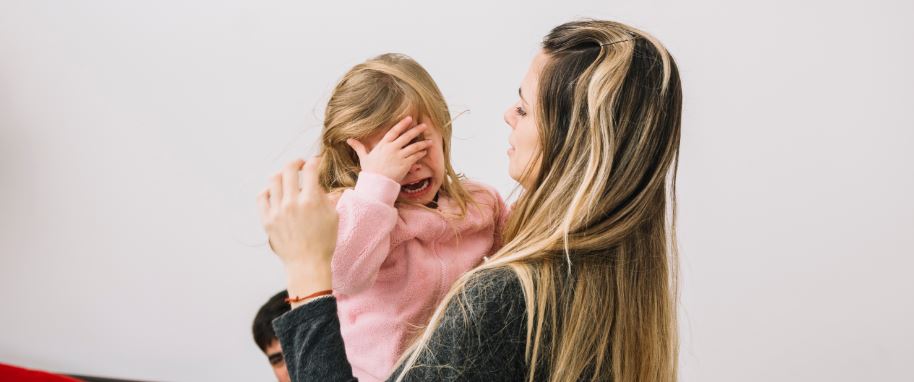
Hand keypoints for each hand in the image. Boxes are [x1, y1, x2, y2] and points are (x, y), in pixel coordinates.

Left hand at [257, 156, 336, 303]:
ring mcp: (277, 211)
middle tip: (300, 165)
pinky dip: (268, 190)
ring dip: (282, 175)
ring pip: (274, 180)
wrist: (307, 264)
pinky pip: (262, 197)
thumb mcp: (333, 216)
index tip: (315, 161)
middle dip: (296, 162)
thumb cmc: (324, 242)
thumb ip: (326, 197)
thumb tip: (318, 184)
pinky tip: (274, 192)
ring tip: (287, 178)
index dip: (314, 161)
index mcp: (311, 201)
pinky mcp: (267, 220)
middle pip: (289, 170)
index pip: (310, 170)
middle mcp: (292, 203)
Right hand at [346, 116, 433, 181]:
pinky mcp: (405, 164)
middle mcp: (392, 148)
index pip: (394, 131)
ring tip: (430, 140)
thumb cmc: (370, 171)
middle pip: (406, 136)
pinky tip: (425, 151)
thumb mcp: (363, 158)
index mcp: (383, 145)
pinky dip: (421, 153)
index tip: (409, 118)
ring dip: (423, 143)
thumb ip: (359, 147)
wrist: (376, 184)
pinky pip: (415, 157)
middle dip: (416, 130)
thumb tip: (348, 140)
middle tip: (424, 126)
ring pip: (414, 147)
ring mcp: (399, 156)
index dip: (402, 124)